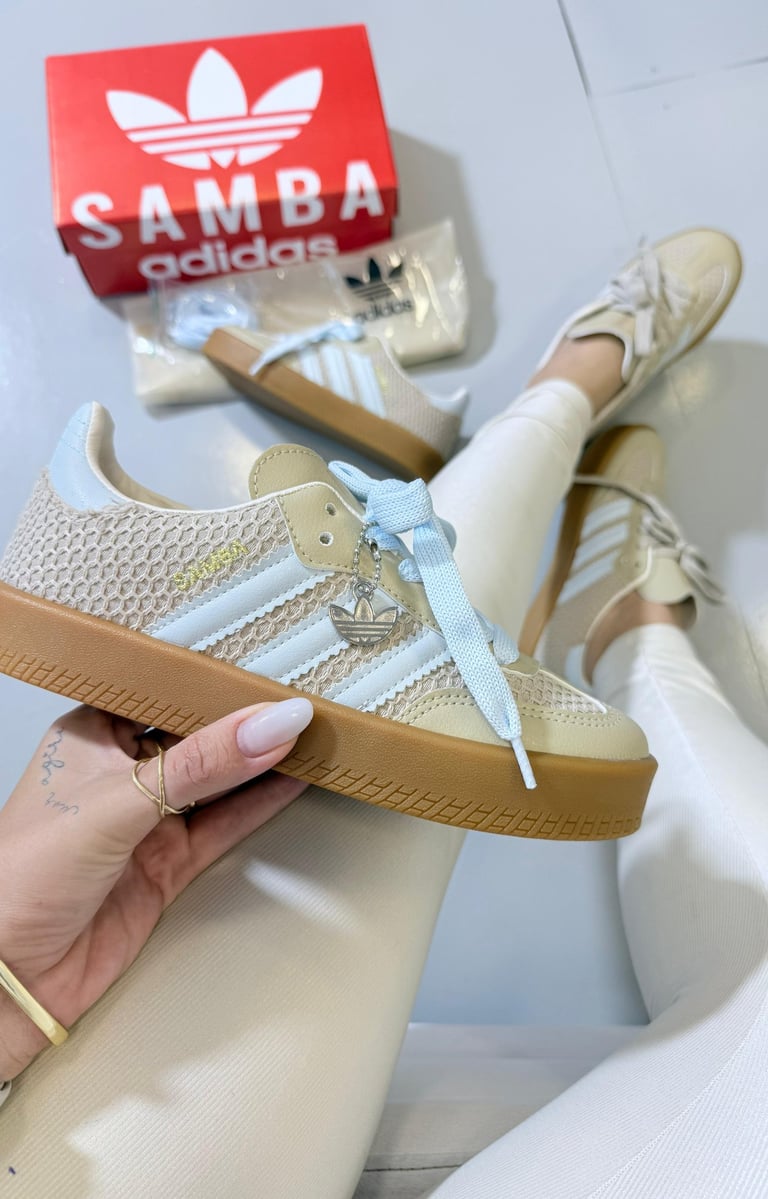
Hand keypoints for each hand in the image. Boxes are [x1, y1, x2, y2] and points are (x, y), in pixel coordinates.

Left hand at [0, 698, 312, 1079]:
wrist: (10, 980)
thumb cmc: (20, 878)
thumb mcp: (119, 801)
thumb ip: (203, 764)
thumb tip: (271, 722)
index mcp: (90, 736)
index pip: (161, 692)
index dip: (209, 677)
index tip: (262, 660)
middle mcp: (120, 774)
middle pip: (196, 735)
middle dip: (244, 717)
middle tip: (298, 692)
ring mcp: (147, 821)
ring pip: (218, 781)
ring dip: (261, 760)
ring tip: (312, 730)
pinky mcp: (168, 865)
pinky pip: (225, 825)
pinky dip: (262, 804)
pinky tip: (294, 779)